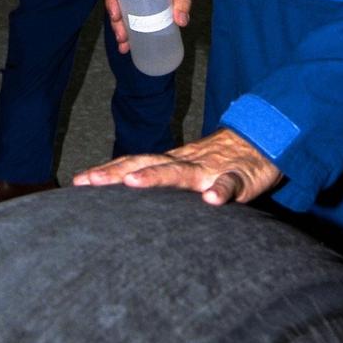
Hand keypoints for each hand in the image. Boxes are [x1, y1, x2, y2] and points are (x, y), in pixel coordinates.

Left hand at [72, 128, 281, 205]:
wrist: (263, 142)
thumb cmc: (220, 161)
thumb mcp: (189, 170)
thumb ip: (164, 179)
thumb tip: (128, 193)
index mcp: (173, 162)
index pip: (134, 164)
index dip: (108, 171)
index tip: (79, 181)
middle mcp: (186, 163)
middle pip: (147, 164)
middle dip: (117, 173)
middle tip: (90, 181)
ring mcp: (212, 169)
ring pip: (182, 172)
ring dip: (157, 176)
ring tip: (133, 183)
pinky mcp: (240, 177)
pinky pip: (230, 184)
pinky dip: (221, 191)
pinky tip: (212, 200)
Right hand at [104, 0, 199, 54]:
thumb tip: (181, 22)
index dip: (111, 0)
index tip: (117, 17)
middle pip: (117, 2)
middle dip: (117, 22)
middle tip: (122, 39)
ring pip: (123, 10)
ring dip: (121, 29)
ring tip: (125, 46)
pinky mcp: (143, 0)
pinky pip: (132, 13)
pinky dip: (131, 28)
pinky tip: (131, 43)